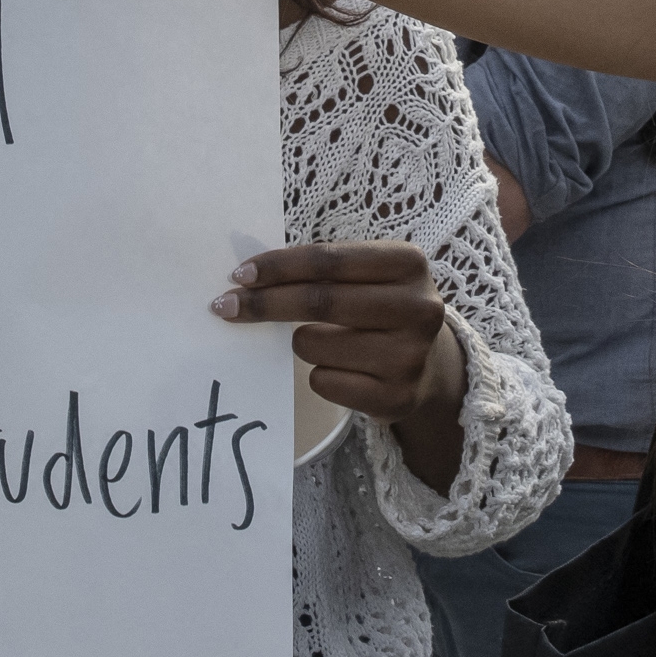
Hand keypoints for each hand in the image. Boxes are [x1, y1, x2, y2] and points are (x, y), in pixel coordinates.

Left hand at [215, 238, 469, 488]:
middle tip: (225, 305)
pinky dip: (319, 374)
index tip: (239, 274)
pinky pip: (325, 383)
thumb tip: (249, 277)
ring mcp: (410, 356)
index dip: (280, 266)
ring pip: (315, 344)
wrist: (429, 366)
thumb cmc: (380, 308)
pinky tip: (339, 369)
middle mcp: (419, 308)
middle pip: (320, 301)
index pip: (330, 259)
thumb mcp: (369, 276)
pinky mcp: (397, 397)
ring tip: (318, 341)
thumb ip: (323, 270)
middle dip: (265, 303)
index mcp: (409, 263)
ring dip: (300, 342)